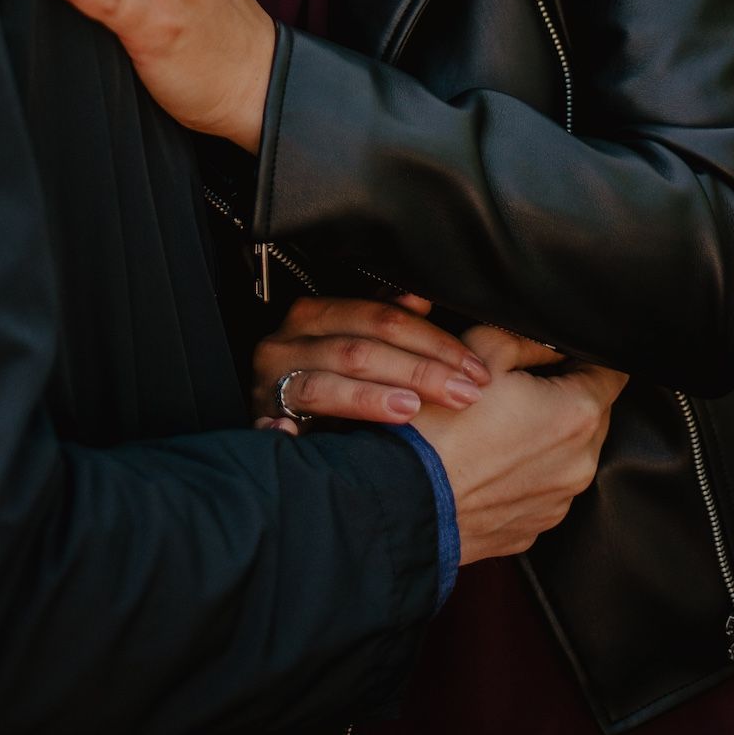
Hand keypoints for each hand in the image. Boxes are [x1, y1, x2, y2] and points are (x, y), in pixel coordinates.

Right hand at [252, 294, 493, 431]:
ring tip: (410, 409)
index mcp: (317, 314)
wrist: (271, 414)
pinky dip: (288, 428)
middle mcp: (290, 341)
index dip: (433, 342)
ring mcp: (272, 381)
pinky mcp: (259, 419)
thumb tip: (421, 299)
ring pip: (325, 384)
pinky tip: (309, 436)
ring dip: (368, 398)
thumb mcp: (351, 343)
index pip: (383, 319)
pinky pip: (274, 423)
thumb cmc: (321, 376)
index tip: (474, 370)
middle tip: (462, 394)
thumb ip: (384, 322)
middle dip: (418, 372)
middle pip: (360, 350)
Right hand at [423, 327, 625, 564]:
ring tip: (494, 426)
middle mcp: (580, 464)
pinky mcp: (533, 528)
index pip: (613, 373)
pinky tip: (487, 460)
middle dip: (565, 395)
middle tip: (516, 386)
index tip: (561, 353)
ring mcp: (558, 502)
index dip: (586, 356)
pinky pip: (541, 488)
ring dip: (544, 436)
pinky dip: (524, 473)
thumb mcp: (481, 349)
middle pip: (592, 415)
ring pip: (567, 454)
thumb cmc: (441, 423)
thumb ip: (528, 338)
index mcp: (577, 414)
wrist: (405, 498)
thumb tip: (549, 342)